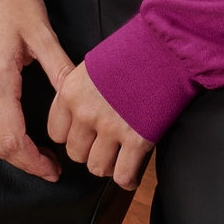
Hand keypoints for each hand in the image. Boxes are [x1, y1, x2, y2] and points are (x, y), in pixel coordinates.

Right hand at [0, 0, 73, 182]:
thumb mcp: (41, 30)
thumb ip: (59, 68)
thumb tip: (80, 97)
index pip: (12, 139)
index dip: (34, 160)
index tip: (54, 168)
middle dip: (23, 161)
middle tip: (49, 166)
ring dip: (3, 150)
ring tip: (29, 154)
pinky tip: (0, 134)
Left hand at [47, 59, 154, 191]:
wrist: (166, 44)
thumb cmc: (134, 48)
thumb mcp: (94, 64)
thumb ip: (81, 91)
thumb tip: (79, 111)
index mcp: (71, 90)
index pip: (56, 133)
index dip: (73, 133)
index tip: (85, 131)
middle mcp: (85, 111)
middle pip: (75, 153)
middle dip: (90, 149)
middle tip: (106, 141)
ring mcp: (111, 127)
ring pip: (97, 167)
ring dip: (109, 164)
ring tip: (119, 154)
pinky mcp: (137, 139)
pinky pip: (123, 175)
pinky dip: (128, 178)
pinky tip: (131, 171)